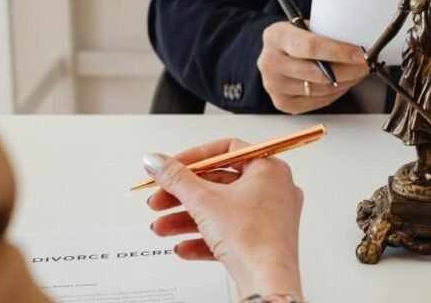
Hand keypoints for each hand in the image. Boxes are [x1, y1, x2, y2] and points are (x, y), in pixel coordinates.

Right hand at [144, 139, 303, 297]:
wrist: (267, 280)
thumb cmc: (252, 237)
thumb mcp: (204, 201)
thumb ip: (176, 178)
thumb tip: (156, 161)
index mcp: (269, 169)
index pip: (227, 151)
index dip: (194, 158)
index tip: (171, 167)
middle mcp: (274, 189)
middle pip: (219, 183)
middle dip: (183, 194)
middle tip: (160, 199)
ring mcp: (270, 216)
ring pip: (221, 211)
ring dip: (187, 218)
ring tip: (162, 227)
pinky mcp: (262, 241)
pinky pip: (229, 233)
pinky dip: (204, 238)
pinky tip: (183, 247)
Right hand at [258, 22, 367, 113]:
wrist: (278, 53)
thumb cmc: (298, 38)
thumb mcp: (308, 27)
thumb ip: (327, 34)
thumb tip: (359, 47)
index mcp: (275, 36)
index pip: (311, 47)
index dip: (339, 52)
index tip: (359, 54)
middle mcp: (269, 62)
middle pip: (318, 73)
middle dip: (349, 70)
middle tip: (366, 65)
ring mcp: (273, 85)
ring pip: (321, 89)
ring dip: (345, 82)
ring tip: (357, 73)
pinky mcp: (282, 103)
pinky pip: (318, 101)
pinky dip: (335, 93)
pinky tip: (343, 83)